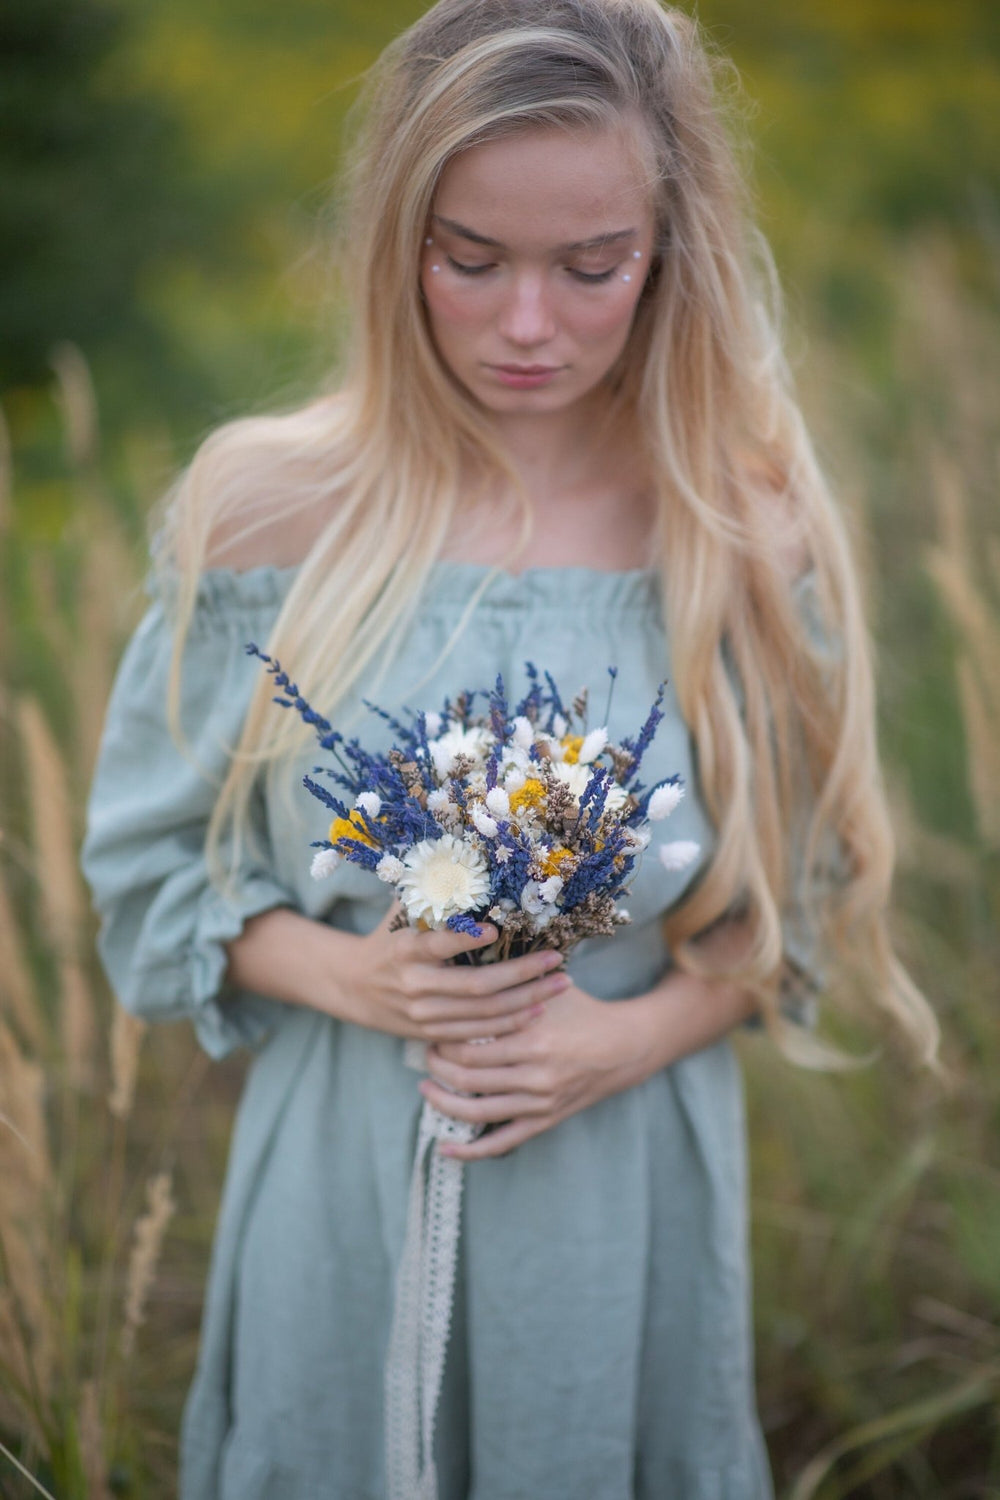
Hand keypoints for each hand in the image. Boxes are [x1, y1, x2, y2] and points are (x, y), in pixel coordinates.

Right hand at [335, 906, 570, 1043]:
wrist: (353, 986)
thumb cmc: (388, 938)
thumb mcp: (400, 911)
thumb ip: (430, 890)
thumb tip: (463, 856)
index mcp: (405, 950)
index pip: (438, 945)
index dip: (466, 939)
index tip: (497, 929)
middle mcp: (415, 985)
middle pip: (476, 986)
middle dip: (521, 974)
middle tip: (556, 959)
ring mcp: (424, 1015)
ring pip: (483, 1014)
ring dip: (526, 1001)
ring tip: (559, 985)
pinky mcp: (432, 1035)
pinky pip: (478, 1035)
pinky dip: (509, 1024)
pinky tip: (537, 1010)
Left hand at [419, 981, 646, 1158]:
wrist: (625, 1046)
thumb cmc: (582, 1010)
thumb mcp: (550, 989)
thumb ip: (512, 982)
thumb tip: (466, 963)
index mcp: (533, 1039)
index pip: (469, 1045)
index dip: (444, 1039)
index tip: (433, 1027)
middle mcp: (535, 1075)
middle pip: (467, 1077)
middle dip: (438, 1066)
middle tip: (427, 1052)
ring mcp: (539, 1102)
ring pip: (477, 1112)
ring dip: (444, 1102)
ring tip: (426, 1089)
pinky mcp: (544, 1120)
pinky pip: (502, 1142)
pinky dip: (471, 1150)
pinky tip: (446, 1147)